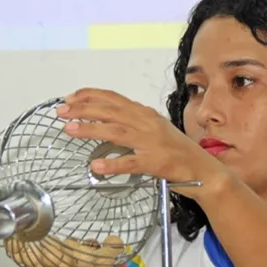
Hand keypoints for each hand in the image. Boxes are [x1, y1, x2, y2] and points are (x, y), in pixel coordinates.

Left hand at [56, 88, 228, 199]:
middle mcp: (148, 124)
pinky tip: (96, 166)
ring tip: (70, 129)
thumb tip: (107, 121)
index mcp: (146, 114)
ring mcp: (152, 143)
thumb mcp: (156, 130)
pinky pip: (130, 163)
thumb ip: (134, 124)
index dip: (90, 96)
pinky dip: (112, 164)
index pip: (114, 99)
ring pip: (116, 132)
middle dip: (83, 109)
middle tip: (61, 111)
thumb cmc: (179, 152)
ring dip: (90, 129)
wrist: (205, 171)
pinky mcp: (156, 163)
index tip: (70, 98)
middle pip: (110, 111)